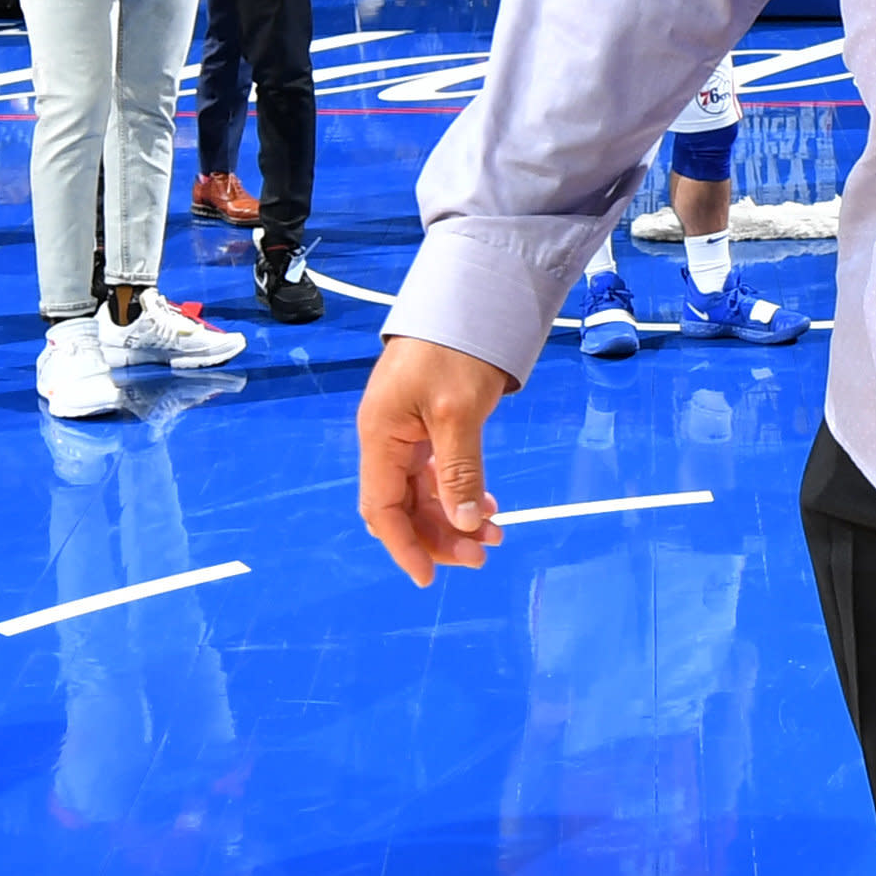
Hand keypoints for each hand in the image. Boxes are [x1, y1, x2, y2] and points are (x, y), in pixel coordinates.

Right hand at [357, 335, 516, 583]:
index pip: (381, 508)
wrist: (470, 299)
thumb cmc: (455, 350)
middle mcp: (387, 440)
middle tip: (481, 555)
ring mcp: (407, 433)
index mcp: (381, 437)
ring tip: (494, 535)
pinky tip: (488, 507)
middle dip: (438, 536)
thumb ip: (459, 470)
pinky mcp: (428, 426)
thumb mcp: (458, 412)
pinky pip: (438, 473)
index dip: (403, 546)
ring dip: (454, 518)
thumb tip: (462, 521)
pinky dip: (461, 494)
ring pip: (424, 494)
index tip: (429, 577)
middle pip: (402, 507)